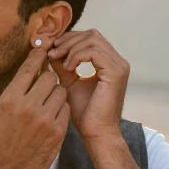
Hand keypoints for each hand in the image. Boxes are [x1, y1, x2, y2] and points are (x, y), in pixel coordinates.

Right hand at [0, 48, 69, 168]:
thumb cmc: (4, 136)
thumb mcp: (3, 109)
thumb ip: (19, 88)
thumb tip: (36, 64)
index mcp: (10, 98)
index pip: (29, 68)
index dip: (38, 56)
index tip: (44, 49)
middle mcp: (27, 107)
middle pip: (49, 78)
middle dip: (48, 80)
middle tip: (44, 87)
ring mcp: (44, 119)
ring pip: (60, 92)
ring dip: (56, 94)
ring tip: (47, 105)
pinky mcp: (58, 131)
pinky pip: (65, 108)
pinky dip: (61, 110)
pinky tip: (52, 118)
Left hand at [47, 29, 129, 143]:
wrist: (96, 133)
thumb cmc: (84, 113)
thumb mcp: (69, 82)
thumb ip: (63, 65)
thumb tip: (50, 49)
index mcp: (109, 62)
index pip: (89, 37)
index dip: (68, 38)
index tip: (50, 47)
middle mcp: (117, 61)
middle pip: (91, 34)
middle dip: (68, 40)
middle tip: (51, 51)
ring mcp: (119, 65)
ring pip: (91, 39)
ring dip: (70, 47)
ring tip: (57, 60)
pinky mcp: (116, 72)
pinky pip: (93, 51)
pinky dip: (76, 55)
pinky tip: (67, 68)